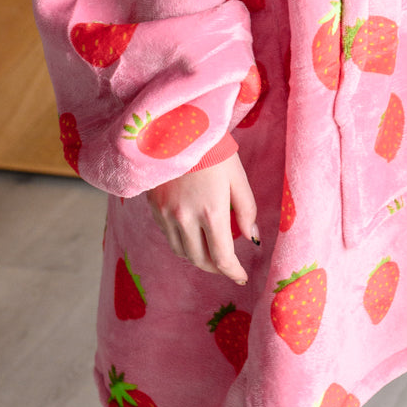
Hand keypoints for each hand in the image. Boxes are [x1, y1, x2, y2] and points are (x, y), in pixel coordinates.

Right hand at [145, 152, 257, 283]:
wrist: (176, 128)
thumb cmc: (214, 150)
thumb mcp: (238, 177)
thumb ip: (246, 210)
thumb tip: (252, 238)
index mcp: (211, 212)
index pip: (222, 257)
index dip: (233, 272)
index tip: (241, 277)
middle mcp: (186, 219)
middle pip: (200, 260)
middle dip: (216, 268)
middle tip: (228, 266)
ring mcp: (166, 215)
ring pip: (182, 252)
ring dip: (198, 258)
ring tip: (210, 252)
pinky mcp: (154, 208)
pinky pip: (168, 236)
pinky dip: (182, 242)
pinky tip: (191, 234)